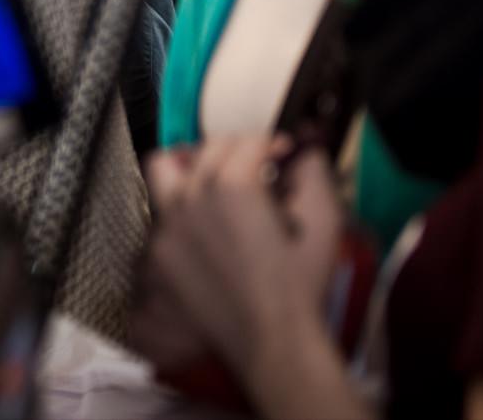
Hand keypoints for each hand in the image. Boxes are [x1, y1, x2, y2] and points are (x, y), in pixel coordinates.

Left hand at [142, 139, 343, 380]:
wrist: (272, 341)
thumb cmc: (300, 286)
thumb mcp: (323, 224)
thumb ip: (314, 176)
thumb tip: (307, 153)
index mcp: (232, 185)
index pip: (246, 141)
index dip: (271, 143)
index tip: (283, 154)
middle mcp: (191, 197)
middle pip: (206, 148)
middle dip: (235, 150)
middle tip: (255, 167)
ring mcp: (168, 225)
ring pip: (165, 171)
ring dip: (191, 166)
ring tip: (213, 180)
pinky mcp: (159, 254)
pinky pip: (162, 214)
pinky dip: (182, 209)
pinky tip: (205, 226)